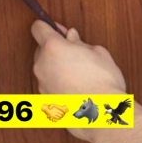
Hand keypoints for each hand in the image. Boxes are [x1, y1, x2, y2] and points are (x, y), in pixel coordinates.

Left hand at [31, 22, 126, 142]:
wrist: (103, 116)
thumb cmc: (103, 83)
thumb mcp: (97, 53)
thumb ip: (80, 42)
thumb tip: (72, 37)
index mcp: (53, 47)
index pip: (38, 27)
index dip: (49, 26)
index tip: (60, 31)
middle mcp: (42, 65)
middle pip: (41, 49)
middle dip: (55, 49)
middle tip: (74, 54)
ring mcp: (42, 84)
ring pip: (45, 68)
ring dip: (56, 67)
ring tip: (78, 74)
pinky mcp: (46, 100)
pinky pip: (49, 84)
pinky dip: (58, 83)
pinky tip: (75, 88)